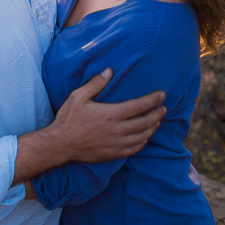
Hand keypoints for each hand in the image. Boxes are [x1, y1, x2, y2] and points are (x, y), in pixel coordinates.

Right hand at [51, 68, 165, 163]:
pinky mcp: (114, 154)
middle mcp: (118, 130)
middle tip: (164, 108)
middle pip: (146, 122)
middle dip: (158, 114)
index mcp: (111, 114)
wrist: (61, 144)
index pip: (139, 106)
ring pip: (143, 136)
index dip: (153, 100)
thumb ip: (95, 84)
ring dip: (153, 128)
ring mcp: (117, 144)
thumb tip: (109, 71)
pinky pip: (135, 148)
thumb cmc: (68, 119)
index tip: (162, 95)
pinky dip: (143, 141)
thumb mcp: (78, 97)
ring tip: (157, 121)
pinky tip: (145, 137)